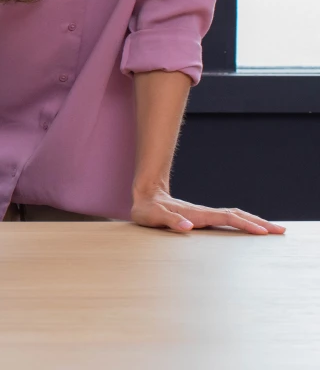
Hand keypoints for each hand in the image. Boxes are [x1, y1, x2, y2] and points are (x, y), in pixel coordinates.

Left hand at [131, 188, 285, 234]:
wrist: (145, 196)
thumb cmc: (148, 209)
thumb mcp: (153, 217)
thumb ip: (170, 220)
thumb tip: (187, 226)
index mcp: (197, 214)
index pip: (227, 218)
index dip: (245, 224)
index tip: (262, 232)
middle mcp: (204, 213)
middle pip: (237, 215)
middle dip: (259, 223)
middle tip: (280, 231)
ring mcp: (205, 214)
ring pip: (235, 216)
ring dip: (254, 221)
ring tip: (273, 230)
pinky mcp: (203, 218)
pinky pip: (228, 220)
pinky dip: (243, 222)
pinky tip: (251, 228)